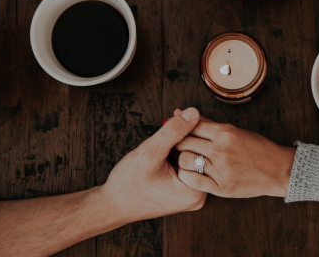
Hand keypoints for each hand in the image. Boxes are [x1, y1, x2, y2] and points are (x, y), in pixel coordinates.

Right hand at [96, 108, 206, 223]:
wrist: (114, 205)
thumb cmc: (128, 182)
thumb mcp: (150, 152)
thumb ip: (173, 131)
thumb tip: (194, 113)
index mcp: (195, 190)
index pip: (204, 149)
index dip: (192, 127)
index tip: (178, 114)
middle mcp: (198, 196)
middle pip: (201, 154)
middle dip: (188, 133)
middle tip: (174, 116)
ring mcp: (192, 196)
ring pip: (194, 158)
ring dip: (183, 142)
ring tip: (169, 131)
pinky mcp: (185, 193)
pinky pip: (188, 166)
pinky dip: (179, 152)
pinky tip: (168, 145)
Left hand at [175, 113, 295, 197]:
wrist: (277, 170)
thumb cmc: (256, 148)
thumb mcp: (233, 130)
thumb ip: (206, 123)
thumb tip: (181, 112)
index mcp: (225, 132)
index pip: (191, 126)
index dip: (180, 128)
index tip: (178, 132)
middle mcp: (222, 150)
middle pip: (184, 142)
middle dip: (178, 143)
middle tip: (179, 146)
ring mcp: (222, 170)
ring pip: (185, 161)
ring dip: (182, 159)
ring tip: (186, 160)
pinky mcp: (222, 187)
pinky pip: (193, 181)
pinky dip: (187, 176)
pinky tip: (191, 173)